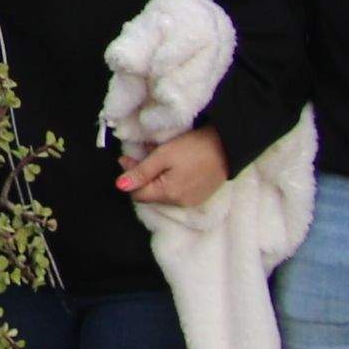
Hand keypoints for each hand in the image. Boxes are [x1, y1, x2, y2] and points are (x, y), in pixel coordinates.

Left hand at [118, 124, 232, 210]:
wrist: (229, 145)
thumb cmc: (194, 147)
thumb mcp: (163, 156)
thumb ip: (141, 172)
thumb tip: (119, 186)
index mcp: (168, 194)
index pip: (138, 194)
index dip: (130, 177)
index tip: (126, 158)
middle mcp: (179, 203)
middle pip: (150, 193)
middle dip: (141, 176)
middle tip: (137, 155)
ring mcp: (191, 201)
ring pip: (163, 192)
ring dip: (155, 177)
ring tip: (155, 157)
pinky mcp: (200, 195)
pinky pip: (177, 190)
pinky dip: (170, 179)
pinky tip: (172, 165)